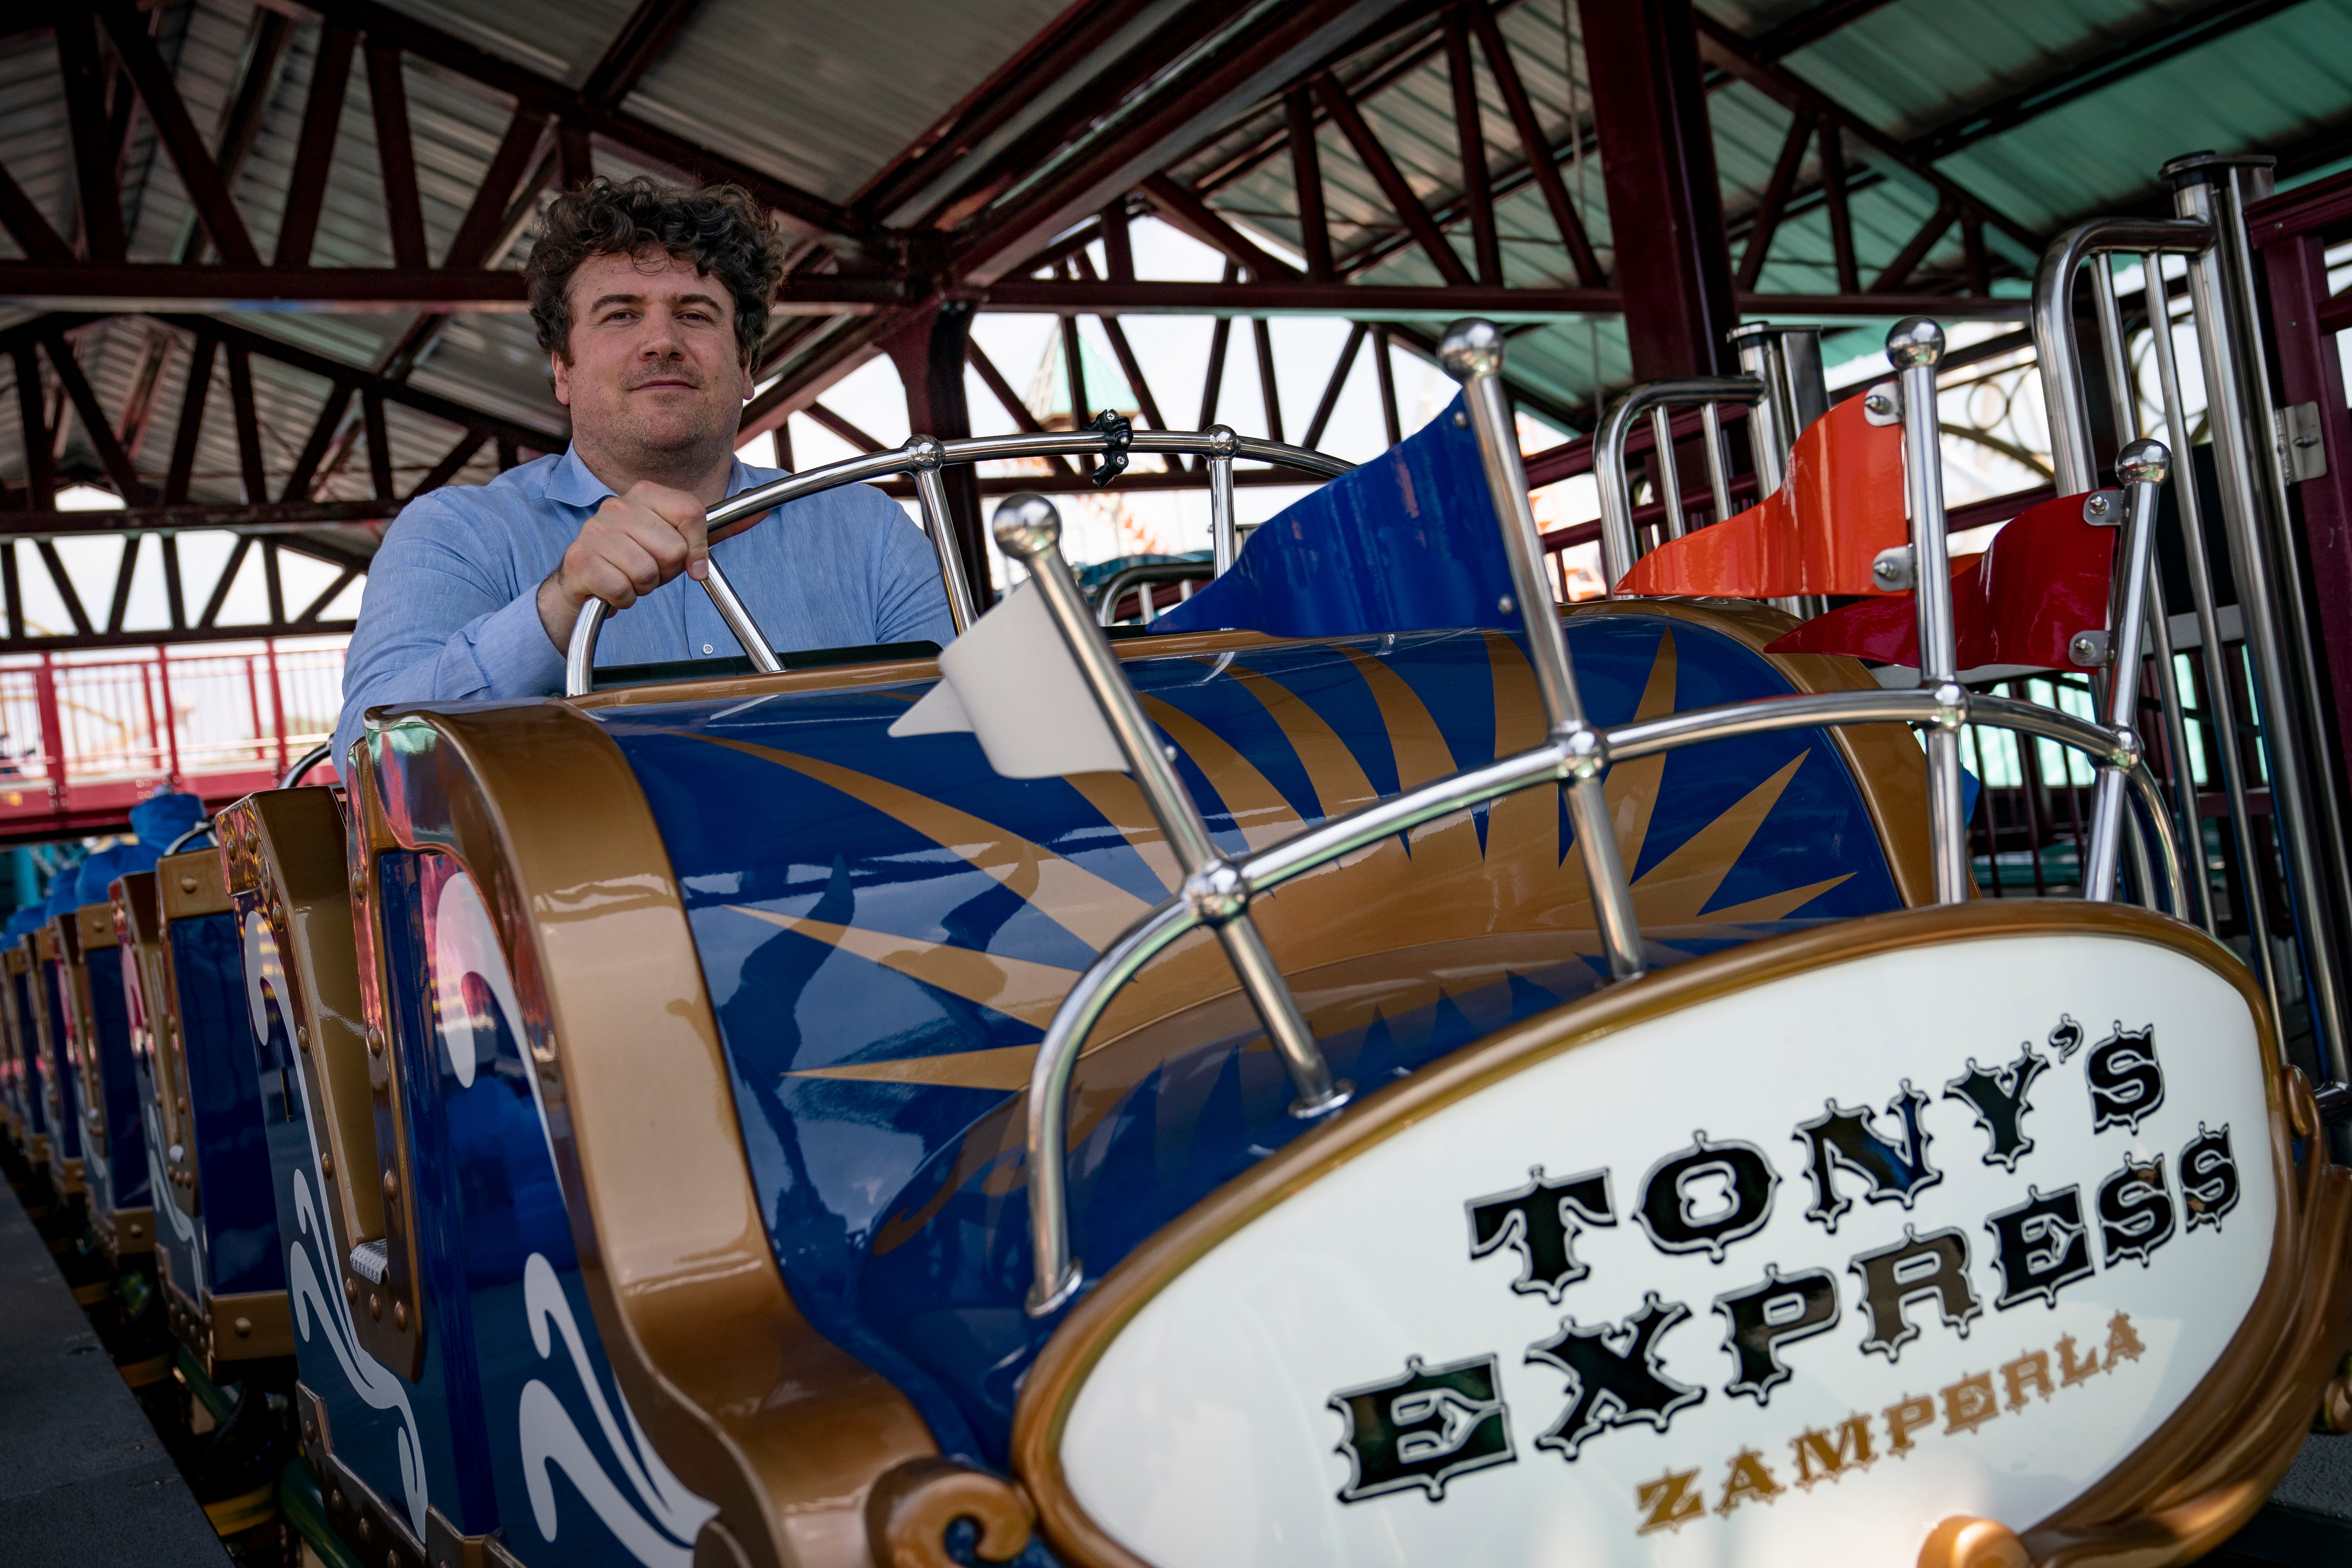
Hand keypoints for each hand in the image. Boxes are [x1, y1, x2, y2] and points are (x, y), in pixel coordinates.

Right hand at [537, 481, 708, 648]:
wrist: (586, 578)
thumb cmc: (636, 557)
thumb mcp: (678, 541)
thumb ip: (715, 531)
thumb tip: (762, 514)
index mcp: (645, 493)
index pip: (692, 512)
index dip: (697, 547)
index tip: (689, 561)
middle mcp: (617, 506)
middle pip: (673, 549)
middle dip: (667, 571)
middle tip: (650, 569)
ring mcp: (595, 531)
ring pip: (647, 572)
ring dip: (644, 586)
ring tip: (630, 577)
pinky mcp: (580, 561)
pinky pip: (622, 590)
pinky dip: (623, 599)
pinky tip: (613, 588)